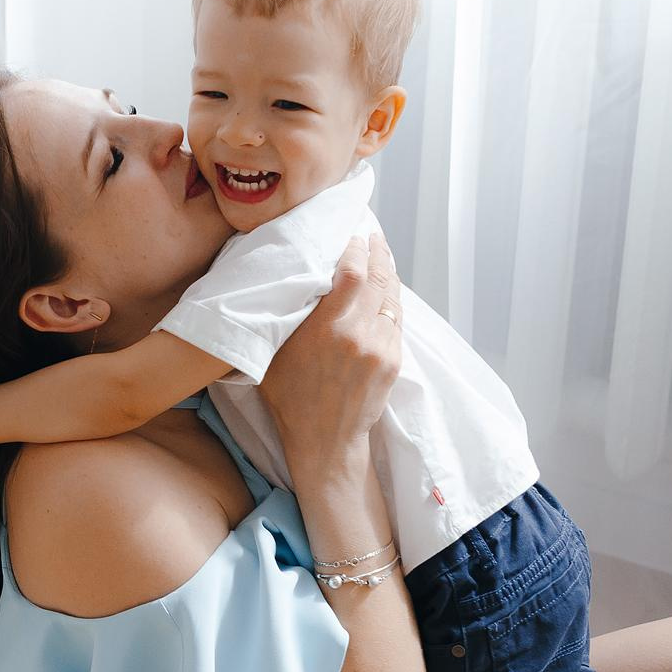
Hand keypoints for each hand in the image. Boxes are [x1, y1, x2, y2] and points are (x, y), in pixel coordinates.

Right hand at [261, 232, 402, 475]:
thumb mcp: (275, 352)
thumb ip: (290, 314)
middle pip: (377, 277)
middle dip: (376, 250)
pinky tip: (384, 286)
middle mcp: (357, 335)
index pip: (351, 272)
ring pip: (391, 295)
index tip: (351, 232)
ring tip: (379, 251)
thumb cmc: (290, 396)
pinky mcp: (394, 359)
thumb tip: (297, 274)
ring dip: (387, 270)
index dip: (355, 247)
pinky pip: (396, 317)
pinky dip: (390, 296)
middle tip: (371, 231)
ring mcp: (380, 348)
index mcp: (325, 330)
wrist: (325, 440)